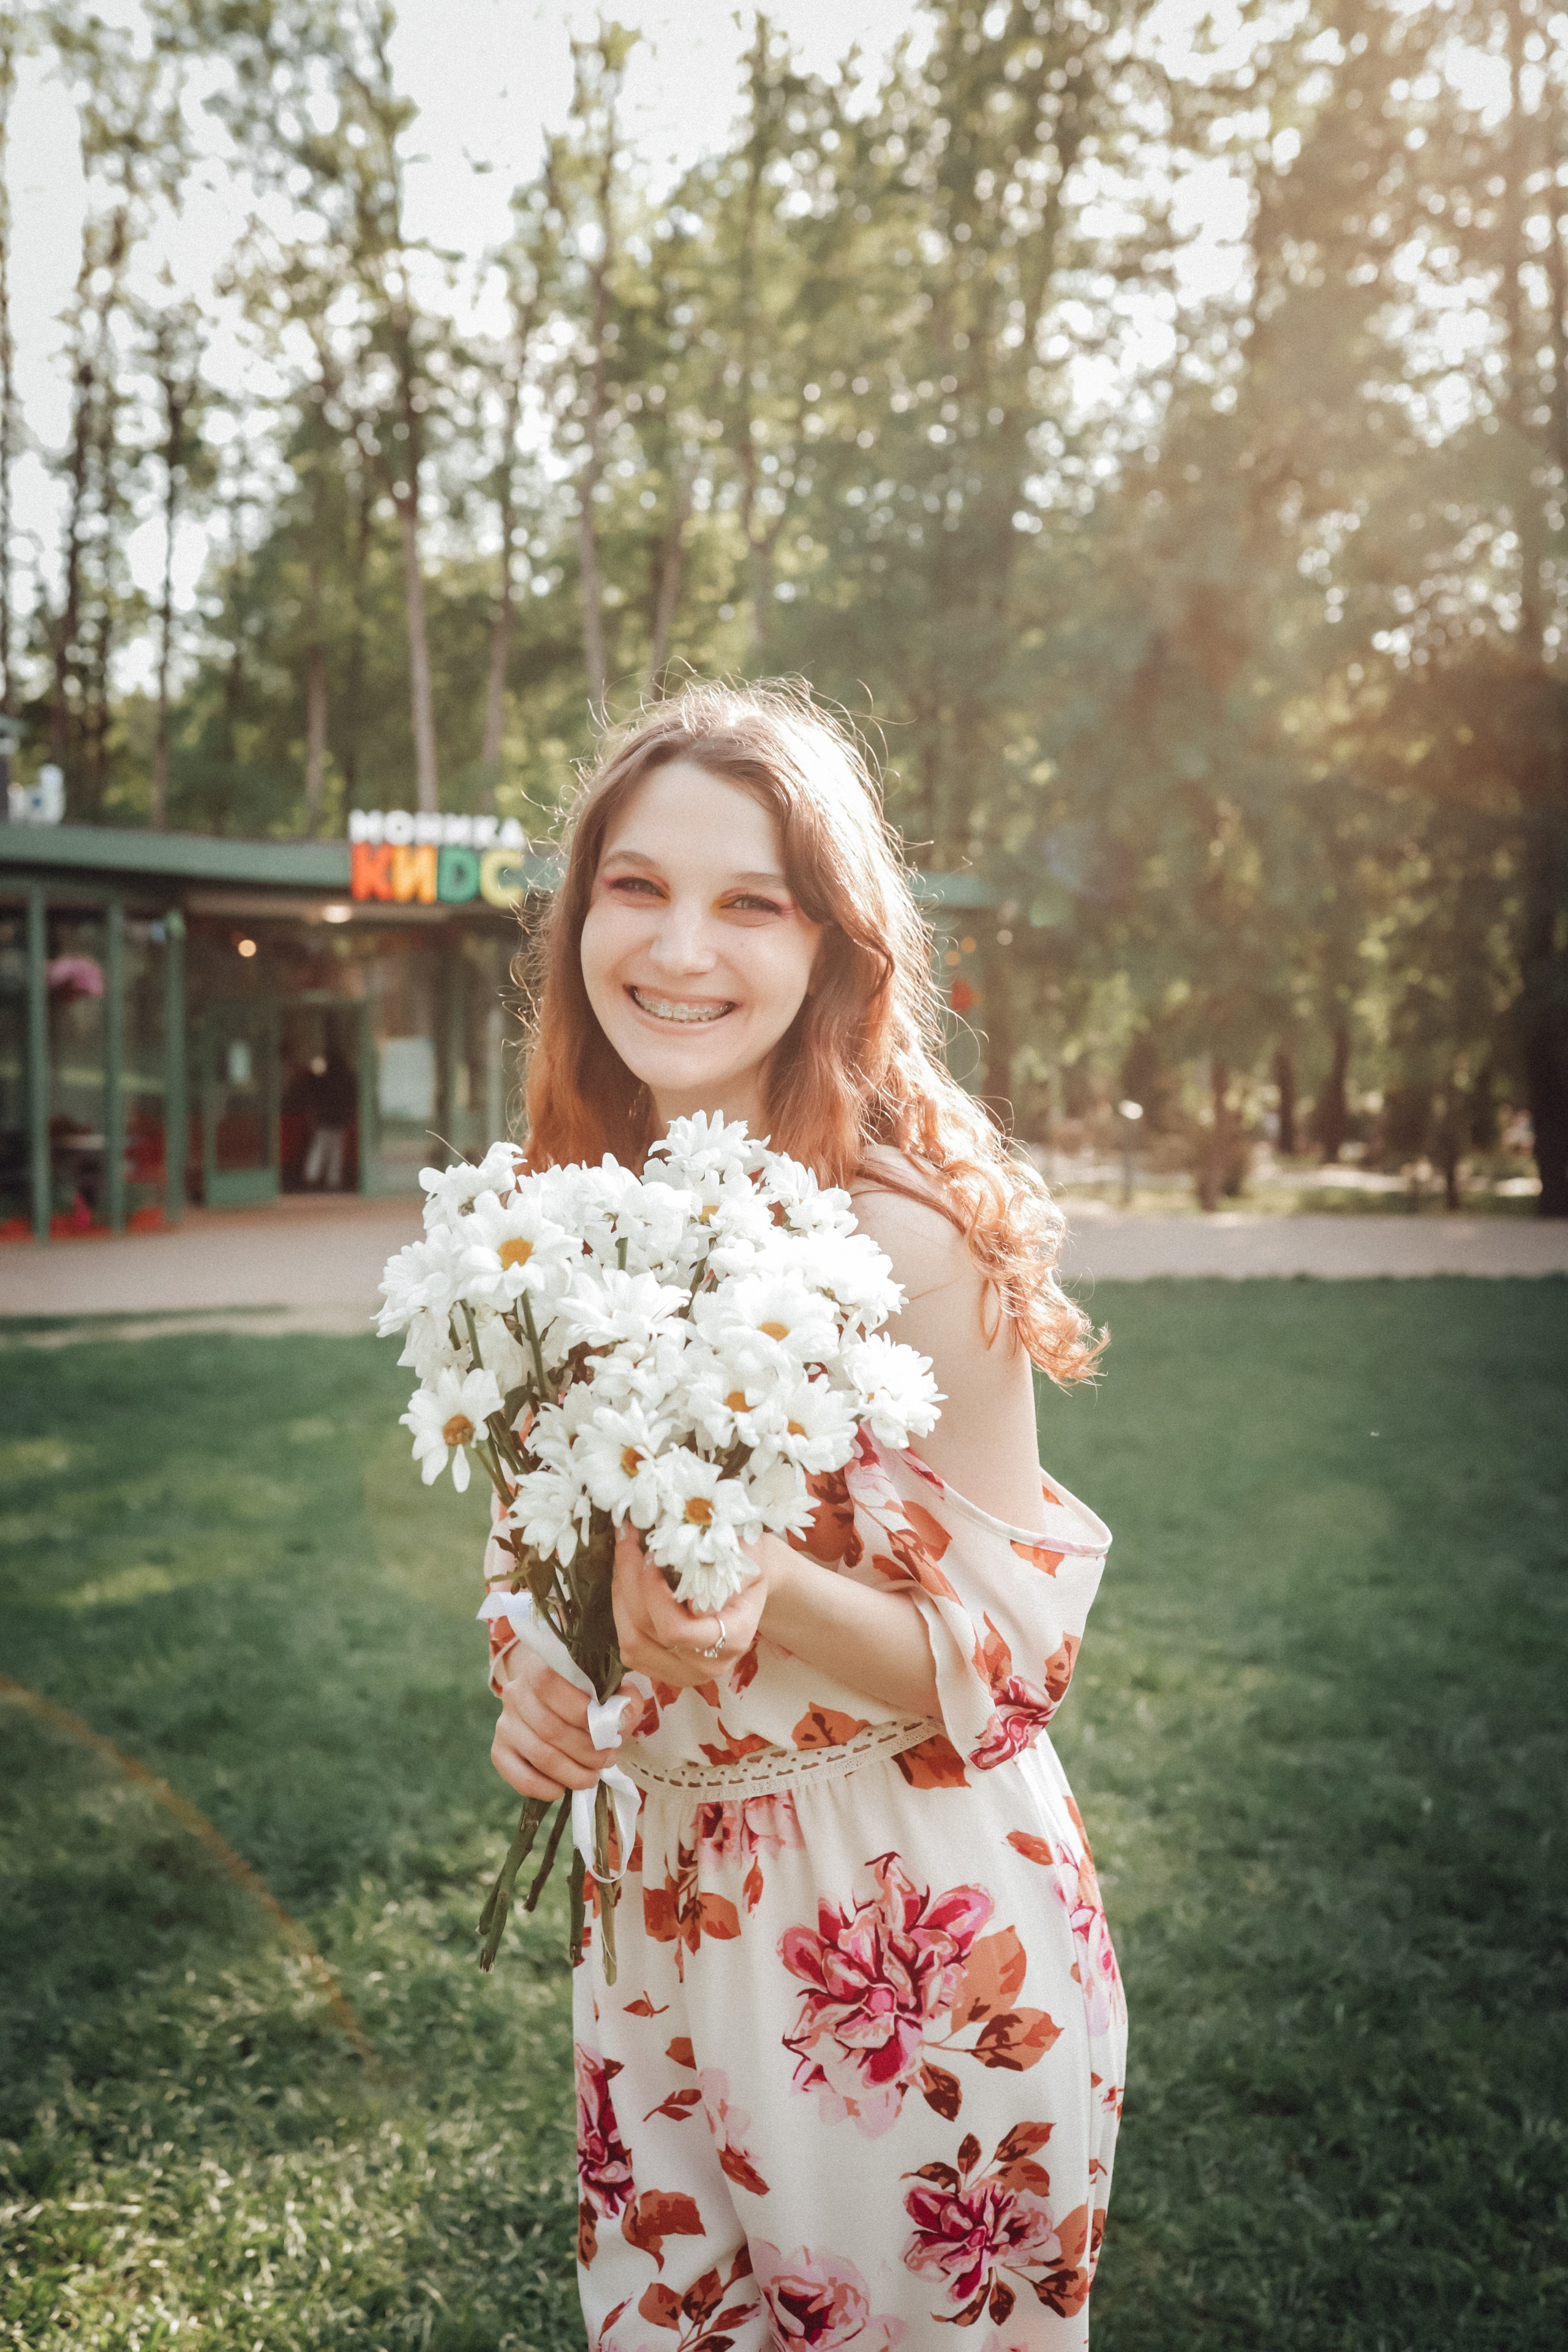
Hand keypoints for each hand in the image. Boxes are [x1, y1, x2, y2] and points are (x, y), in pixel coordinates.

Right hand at [491, 1644, 617, 1803]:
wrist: (551, 1699)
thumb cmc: (585, 1693)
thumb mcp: (608, 1686)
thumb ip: (622, 1698)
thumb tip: (621, 1719)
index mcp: (539, 1667)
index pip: (551, 1685)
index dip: (582, 1713)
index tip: (609, 1733)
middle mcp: (516, 1693)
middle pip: (550, 1728)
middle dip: (587, 1751)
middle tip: (608, 1759)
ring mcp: (506, 1723)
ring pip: (539, 1755)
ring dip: (572, 1773)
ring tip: (593, 1776)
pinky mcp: (500, 1750)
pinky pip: (519, 1777)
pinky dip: (545, 1788)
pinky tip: (562, 1788)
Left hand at [611, 1523, 771, 1688]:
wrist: (750, 1585)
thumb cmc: (749, 1564)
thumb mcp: (745, 1553)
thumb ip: (718, 1562)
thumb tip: (677, 1562)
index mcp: (733, 1638)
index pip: (676, 1629)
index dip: (652, 1590)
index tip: (650, 1552)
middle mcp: (709, 1664)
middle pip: (648, 1630)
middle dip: (630, 1581)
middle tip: (628, 1542)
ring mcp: (685, 1673)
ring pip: (632, 1641)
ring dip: (621, 1595)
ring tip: (626, 1559)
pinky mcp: (665, 1671)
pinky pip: (630, 1648)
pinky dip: (622, 1613)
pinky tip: (627, 1583)